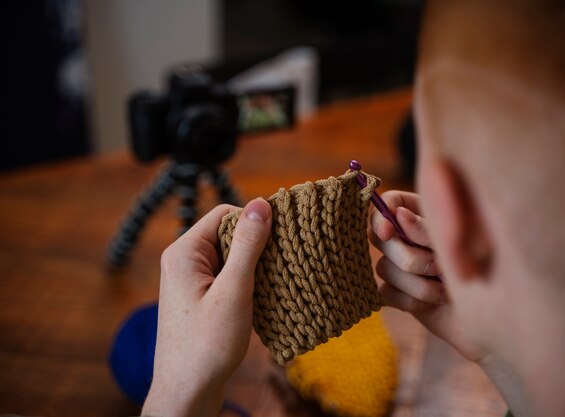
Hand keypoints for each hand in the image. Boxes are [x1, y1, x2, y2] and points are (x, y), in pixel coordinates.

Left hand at [142, 199, 271, 416]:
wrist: (186, 392)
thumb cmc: (207, 345)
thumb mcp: (234, 291)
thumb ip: (247, 246)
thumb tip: (260, 204)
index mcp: (184, 252)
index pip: (225, 214)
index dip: (254, 221)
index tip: (281, 238)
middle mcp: (183, 261)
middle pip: (227, 234)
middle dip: (256, 246)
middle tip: (279, 264)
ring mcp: (190, 281)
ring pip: (230, 256)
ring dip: (253, 266)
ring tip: (271, 283)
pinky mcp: (199, 298)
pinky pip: (226, 276)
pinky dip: (246, 282)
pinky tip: (261, 297)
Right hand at [369, 190, 485, 362]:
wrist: (501, 315)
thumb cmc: (488, 267)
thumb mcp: (459, 241)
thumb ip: (427, 228)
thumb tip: (399, 215)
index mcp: (423, 212)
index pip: (388, 202)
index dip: (381, 215)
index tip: (388, 231)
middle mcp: (408, 236)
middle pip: (380, 236)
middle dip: (408, 256)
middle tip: (439, 266)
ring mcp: (401, 265)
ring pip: (384, 268)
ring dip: (417, 282)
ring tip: (447, 289)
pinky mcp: (399, 293)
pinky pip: (386, 293)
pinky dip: (412, 300)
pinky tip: (435, 303)